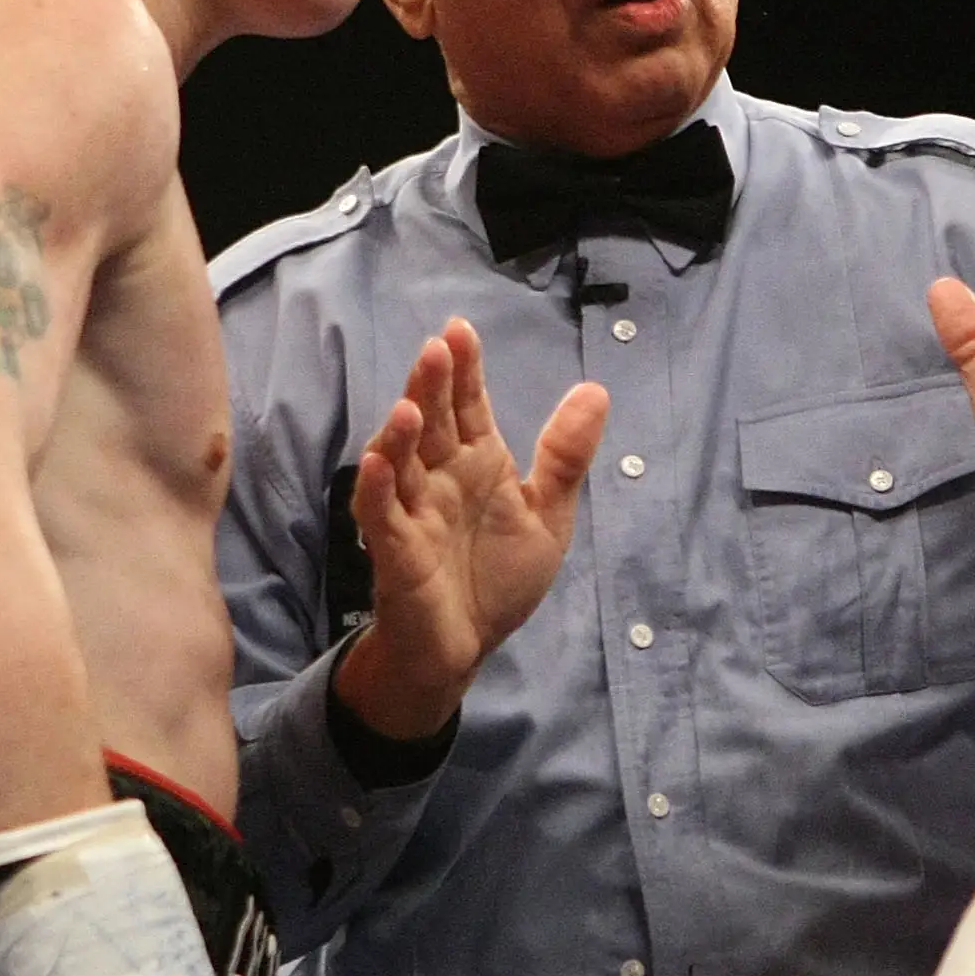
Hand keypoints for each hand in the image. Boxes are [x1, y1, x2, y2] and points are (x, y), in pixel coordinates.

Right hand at [337, 318, 606, 736]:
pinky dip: (378, 489)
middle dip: (432, 387)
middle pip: (431, 424)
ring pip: (399, 463)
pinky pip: (380, 515)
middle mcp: (439, 479)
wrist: (467, 646)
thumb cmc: (498, 578)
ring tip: (410, 406)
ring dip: (400, 434)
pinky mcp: (395, 551)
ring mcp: (413, 512)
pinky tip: (379, 463)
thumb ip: (564, 456)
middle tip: (437, 349)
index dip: (465, 370)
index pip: (468, 407)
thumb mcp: (546, 515)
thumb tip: (596, 389)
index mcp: (476, 464)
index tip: (461, 329)